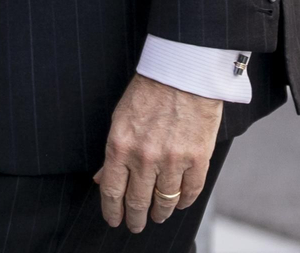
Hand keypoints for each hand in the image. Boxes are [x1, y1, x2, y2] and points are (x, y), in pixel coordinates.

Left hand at [94, 74, 222, 232]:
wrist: (184, 73)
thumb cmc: (149, 91)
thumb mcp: (120, 118)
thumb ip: (113, 152)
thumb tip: (100, 179)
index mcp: (120, 146)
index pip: (111, 190)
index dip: (112, 211)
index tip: (114, 220)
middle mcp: (144, 157)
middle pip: (138, 201)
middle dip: (135, 218)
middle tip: (136, 225)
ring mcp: (172, 160)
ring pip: (165, 201)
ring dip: (160, 213)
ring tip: (158, 216)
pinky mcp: (198, 159)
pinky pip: (191, 191)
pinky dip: (184, 202)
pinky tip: (180, 203)